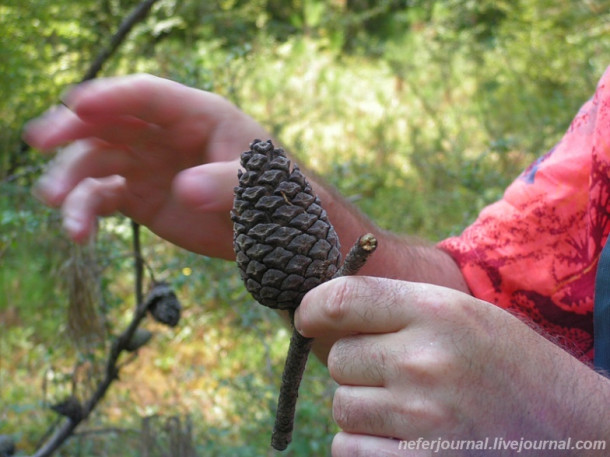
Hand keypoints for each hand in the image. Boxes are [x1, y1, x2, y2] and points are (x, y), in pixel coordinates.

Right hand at [23, 74, 268, 256]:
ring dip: (71, 177)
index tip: (77, 105)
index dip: (112, 96)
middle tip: (41, 140)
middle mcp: (164, 135)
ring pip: (97, 160)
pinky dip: (85, 211)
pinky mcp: (140, 197)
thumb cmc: (273, 193)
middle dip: (73, 127)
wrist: (273, 230)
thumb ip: (225, 183)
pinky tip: (77, 232)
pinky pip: (103, 196)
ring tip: (56, 201)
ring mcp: (148, 165)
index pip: (147, 95)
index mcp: (197, 115)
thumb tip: (183, 189)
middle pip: (109, 120)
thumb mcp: (257, 184)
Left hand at [295, 276, 609, 455]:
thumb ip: (400, 310)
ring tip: (413, 413)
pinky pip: (349, 451)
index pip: (342, 298)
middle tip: (400, 376)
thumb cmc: (514, 370)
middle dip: (358, 368)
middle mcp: (425, 360)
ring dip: (364, 412)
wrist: (579, 435)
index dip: (312, 308)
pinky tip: (408, 443)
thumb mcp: (466, 318)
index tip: (307, 318)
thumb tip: (322, 313)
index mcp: (440, 311)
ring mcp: (422, 418)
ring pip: (342, 407)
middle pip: (338, 358)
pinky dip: (367, 449)